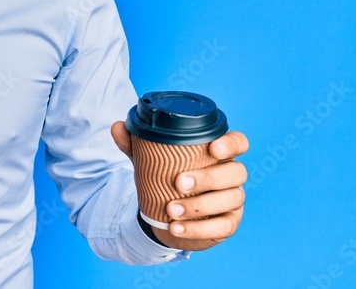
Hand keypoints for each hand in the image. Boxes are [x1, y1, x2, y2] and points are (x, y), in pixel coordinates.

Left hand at [111, 121, 248, 250]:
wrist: (165, 215)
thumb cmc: (165, 179)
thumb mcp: (149, 161)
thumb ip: (135, 144)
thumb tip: (117, 126)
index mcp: (218, 154)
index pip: (238, 142)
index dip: (231, 144)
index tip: (213, 149)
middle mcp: (231, 175)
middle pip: (236, 172)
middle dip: (209, 178)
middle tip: (179, 183)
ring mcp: (233, 200)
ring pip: (231, 199)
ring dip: (200, 206)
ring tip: (171, 209)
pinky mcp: (228, 224)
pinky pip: (222, 227)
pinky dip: (198, 229)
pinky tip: (176, 227)